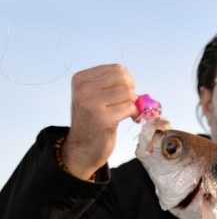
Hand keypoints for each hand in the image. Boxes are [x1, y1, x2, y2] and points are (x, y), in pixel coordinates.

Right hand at [62, 64, 138, 180]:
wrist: (82, 149)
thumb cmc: (93, 122)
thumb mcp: (94, 97)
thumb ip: (109, 86)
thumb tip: (132, 82)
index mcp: (80, 79)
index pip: (116, 69)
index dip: (127, 82)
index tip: (125, 95)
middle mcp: (82, 88)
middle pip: (123, 79)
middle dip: (131, 92)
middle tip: (128, 104)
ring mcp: (90, 103)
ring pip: (128, 93)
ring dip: (133, 104)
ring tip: (128, 113)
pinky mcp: (102, 118)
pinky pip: (129, 108)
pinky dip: (134, 114)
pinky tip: (130, 120)